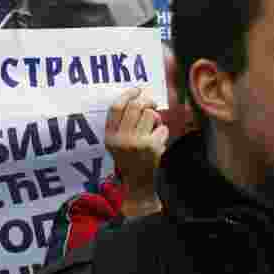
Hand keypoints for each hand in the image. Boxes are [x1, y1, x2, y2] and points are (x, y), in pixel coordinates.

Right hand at [105, 87, 167, 216]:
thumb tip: (138, 98)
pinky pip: (162, 128)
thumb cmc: (129, 158)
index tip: (137, 90)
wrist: (137, 183)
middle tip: (152, 104)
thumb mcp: (116, 142)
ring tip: (154, 128)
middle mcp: (121, 138)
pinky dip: (163, 132)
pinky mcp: (151, 147)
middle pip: (135, 106)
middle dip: (147, 101)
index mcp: (110, 135)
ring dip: (156, 118)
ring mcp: (136, 142)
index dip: (127, 94)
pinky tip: (158, 142)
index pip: (116, 107)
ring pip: (150, 115)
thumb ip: (121, 123)